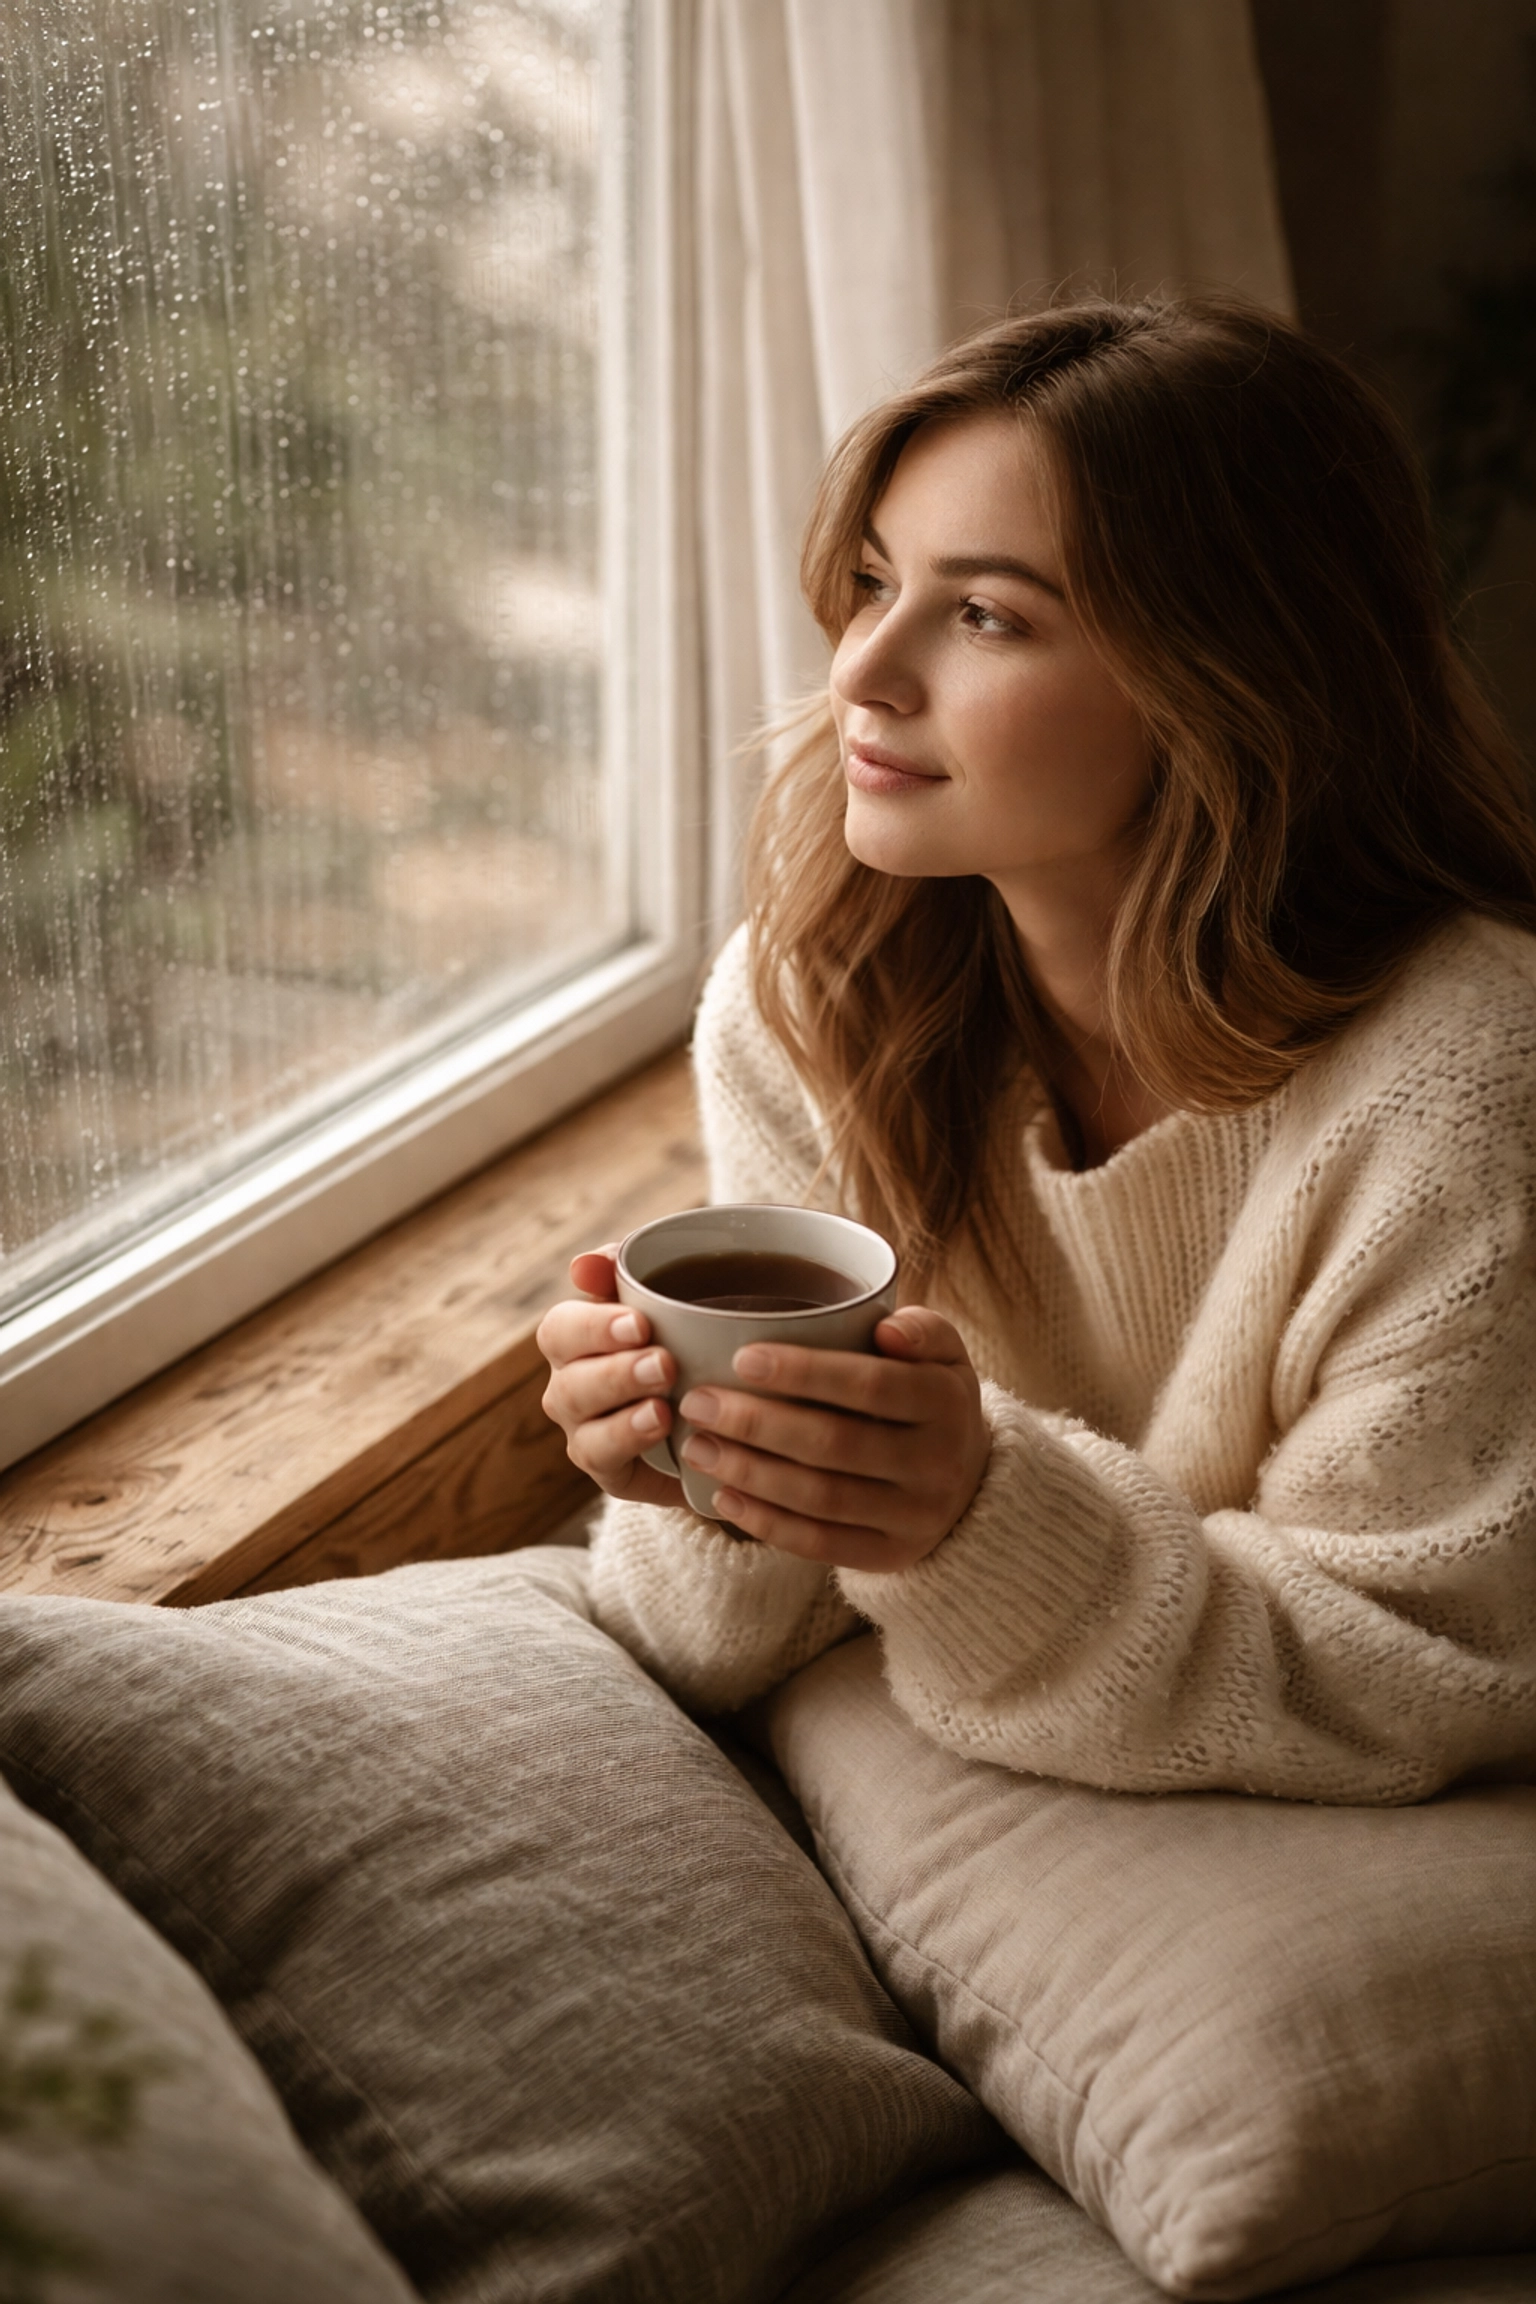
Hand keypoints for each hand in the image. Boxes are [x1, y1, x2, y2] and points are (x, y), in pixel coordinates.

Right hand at [536, 1247, 685, 1509]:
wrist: (726, 1398)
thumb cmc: (686, 1329)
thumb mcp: (671, 1289)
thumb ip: (629, 1270)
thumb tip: (585, 1264)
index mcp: (576, 1339)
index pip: (561, 1329)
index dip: (594, 1328)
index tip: (640, 1324)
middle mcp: (571, 1386)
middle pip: (571, 1383)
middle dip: (617, 1374)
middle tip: (665, 1364)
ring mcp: (586, 1431)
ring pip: (586, 1431)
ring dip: (624, 1418)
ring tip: (664, 1409)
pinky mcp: (610, 1470)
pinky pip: (606, 1462)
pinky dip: (632, 1447)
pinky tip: (664, 1432)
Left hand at [675, 1308, 990, 1571]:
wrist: (968, 1481)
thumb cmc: (930, 1396)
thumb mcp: (944, 1352)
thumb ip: (919, 1329)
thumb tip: (885, 1331)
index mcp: (947, 1402)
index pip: (870, 1386)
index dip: (804, 1373)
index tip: (742, 1358)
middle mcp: (937, 1463)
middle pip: (835, 1444)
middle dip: (757, 1423)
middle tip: (698, 1403)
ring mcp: (914, 1517)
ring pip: (821, 1498)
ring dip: (750, 1473)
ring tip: (699, 1447)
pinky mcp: (889, 1556)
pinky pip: (819, 1544)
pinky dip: (765, 1522)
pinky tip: (722, 1498)